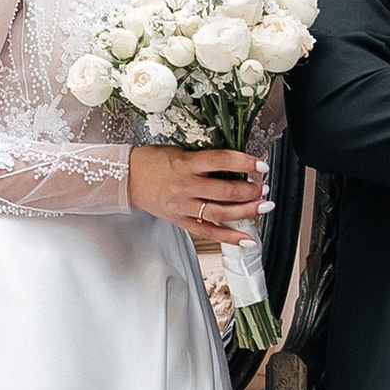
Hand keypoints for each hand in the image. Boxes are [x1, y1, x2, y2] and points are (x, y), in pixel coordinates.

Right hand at [130, 145, 266, 241]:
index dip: (244, 163)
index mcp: (185, 163)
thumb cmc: (152, 161)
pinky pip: (208, 232)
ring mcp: (183, 206)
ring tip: (263, 207)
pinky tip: (247, 239)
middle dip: (250, 190)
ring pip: (220, 213)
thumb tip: (234, 163)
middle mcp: (185, 186)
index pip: (220, 161)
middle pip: (225, 191)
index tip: (260, 165)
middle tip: (263, 188)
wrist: (126, 178)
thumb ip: (204, 158)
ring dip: (246, 211)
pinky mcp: (180, 221)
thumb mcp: (178, 151)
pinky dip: (229, 237)